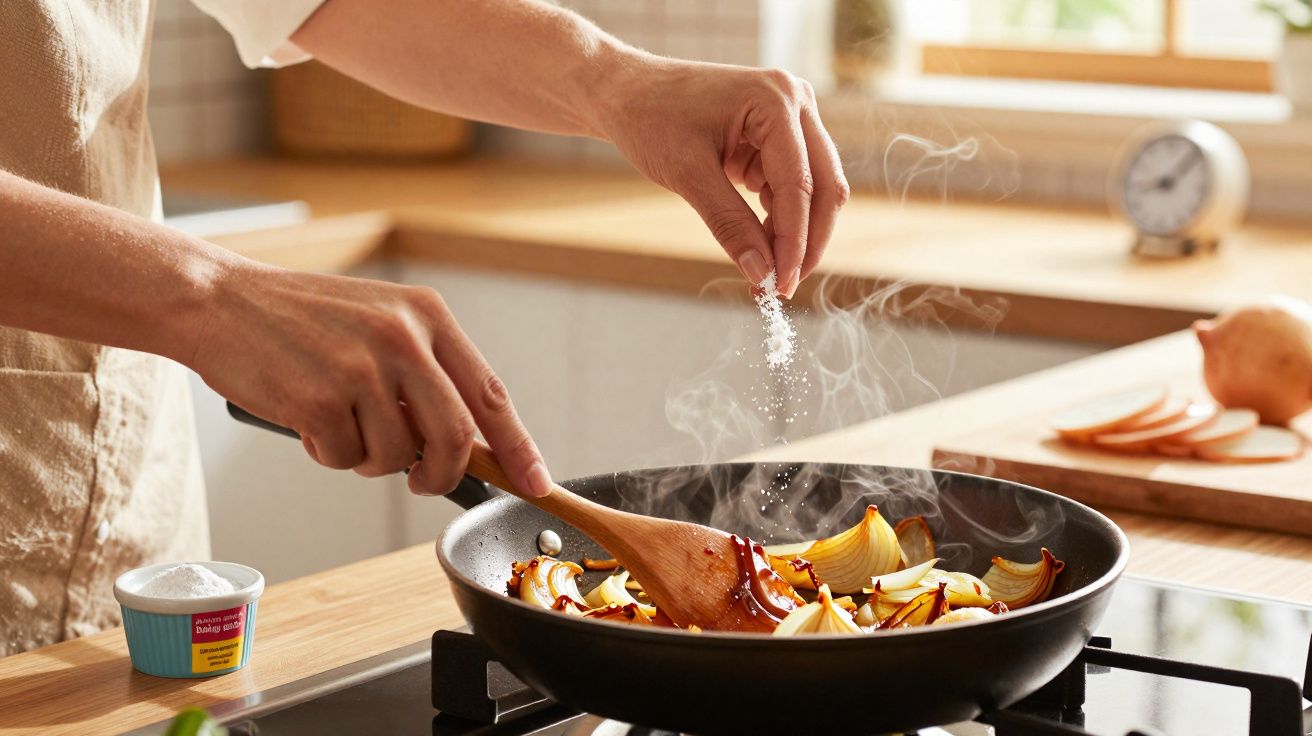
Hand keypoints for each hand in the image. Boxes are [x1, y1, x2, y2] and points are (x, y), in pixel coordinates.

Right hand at [188, 263, 550, 497]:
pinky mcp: (319, 399)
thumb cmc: (301, 319)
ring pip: (395, 456)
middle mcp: (402, 338)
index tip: (535, 481)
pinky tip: (306, 417)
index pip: (489, 392)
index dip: (517, 444)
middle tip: (422, 481)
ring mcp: (361, 368)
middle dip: (443, 474)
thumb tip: (466, 445)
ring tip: (337, 422)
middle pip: (454, 438)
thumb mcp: (378, 322)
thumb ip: (424, 373)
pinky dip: (327, 454)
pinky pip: (344, 460)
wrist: (218, 300)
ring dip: (368, 459)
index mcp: (426, 315)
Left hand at [598, 57, 849, 297]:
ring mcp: (791, 117)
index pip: (800, 184)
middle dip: (805, 241)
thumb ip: (730, 224)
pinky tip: (755, 240)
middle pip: (824, 186)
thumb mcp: (688, 175)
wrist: (625, 92)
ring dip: (792, 233)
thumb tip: (761, 274)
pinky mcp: (778, 136)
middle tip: (782, 287)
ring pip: (813, 190)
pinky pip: (792, 185)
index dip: (794, 241)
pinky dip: (778, 218)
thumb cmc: (650, 118)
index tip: (781, 286)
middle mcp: (795, 101)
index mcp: (776, 100)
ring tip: (762, 270)